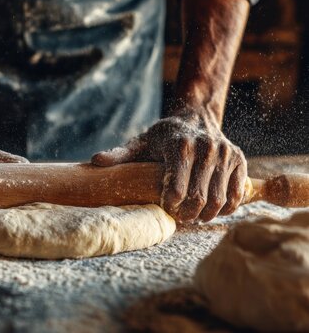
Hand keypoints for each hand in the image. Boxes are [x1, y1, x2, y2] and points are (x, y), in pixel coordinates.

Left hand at [92, 109, 246, 222]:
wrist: (195, 117)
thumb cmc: (163, 136)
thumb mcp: (140, 143)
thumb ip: (121, 154)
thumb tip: (95, 161)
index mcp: (180, 146)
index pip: (177, 189)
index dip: (170, 205)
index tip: (166, 207)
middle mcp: (206, 148)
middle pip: (199, 199)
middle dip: (188, 214)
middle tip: (180, 217)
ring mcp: (226, 154)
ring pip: (219, 200)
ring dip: (205, 215)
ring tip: (194, 216)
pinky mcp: (239, 161)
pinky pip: (236, 196)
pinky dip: (225, 208)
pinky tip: (211, 208)